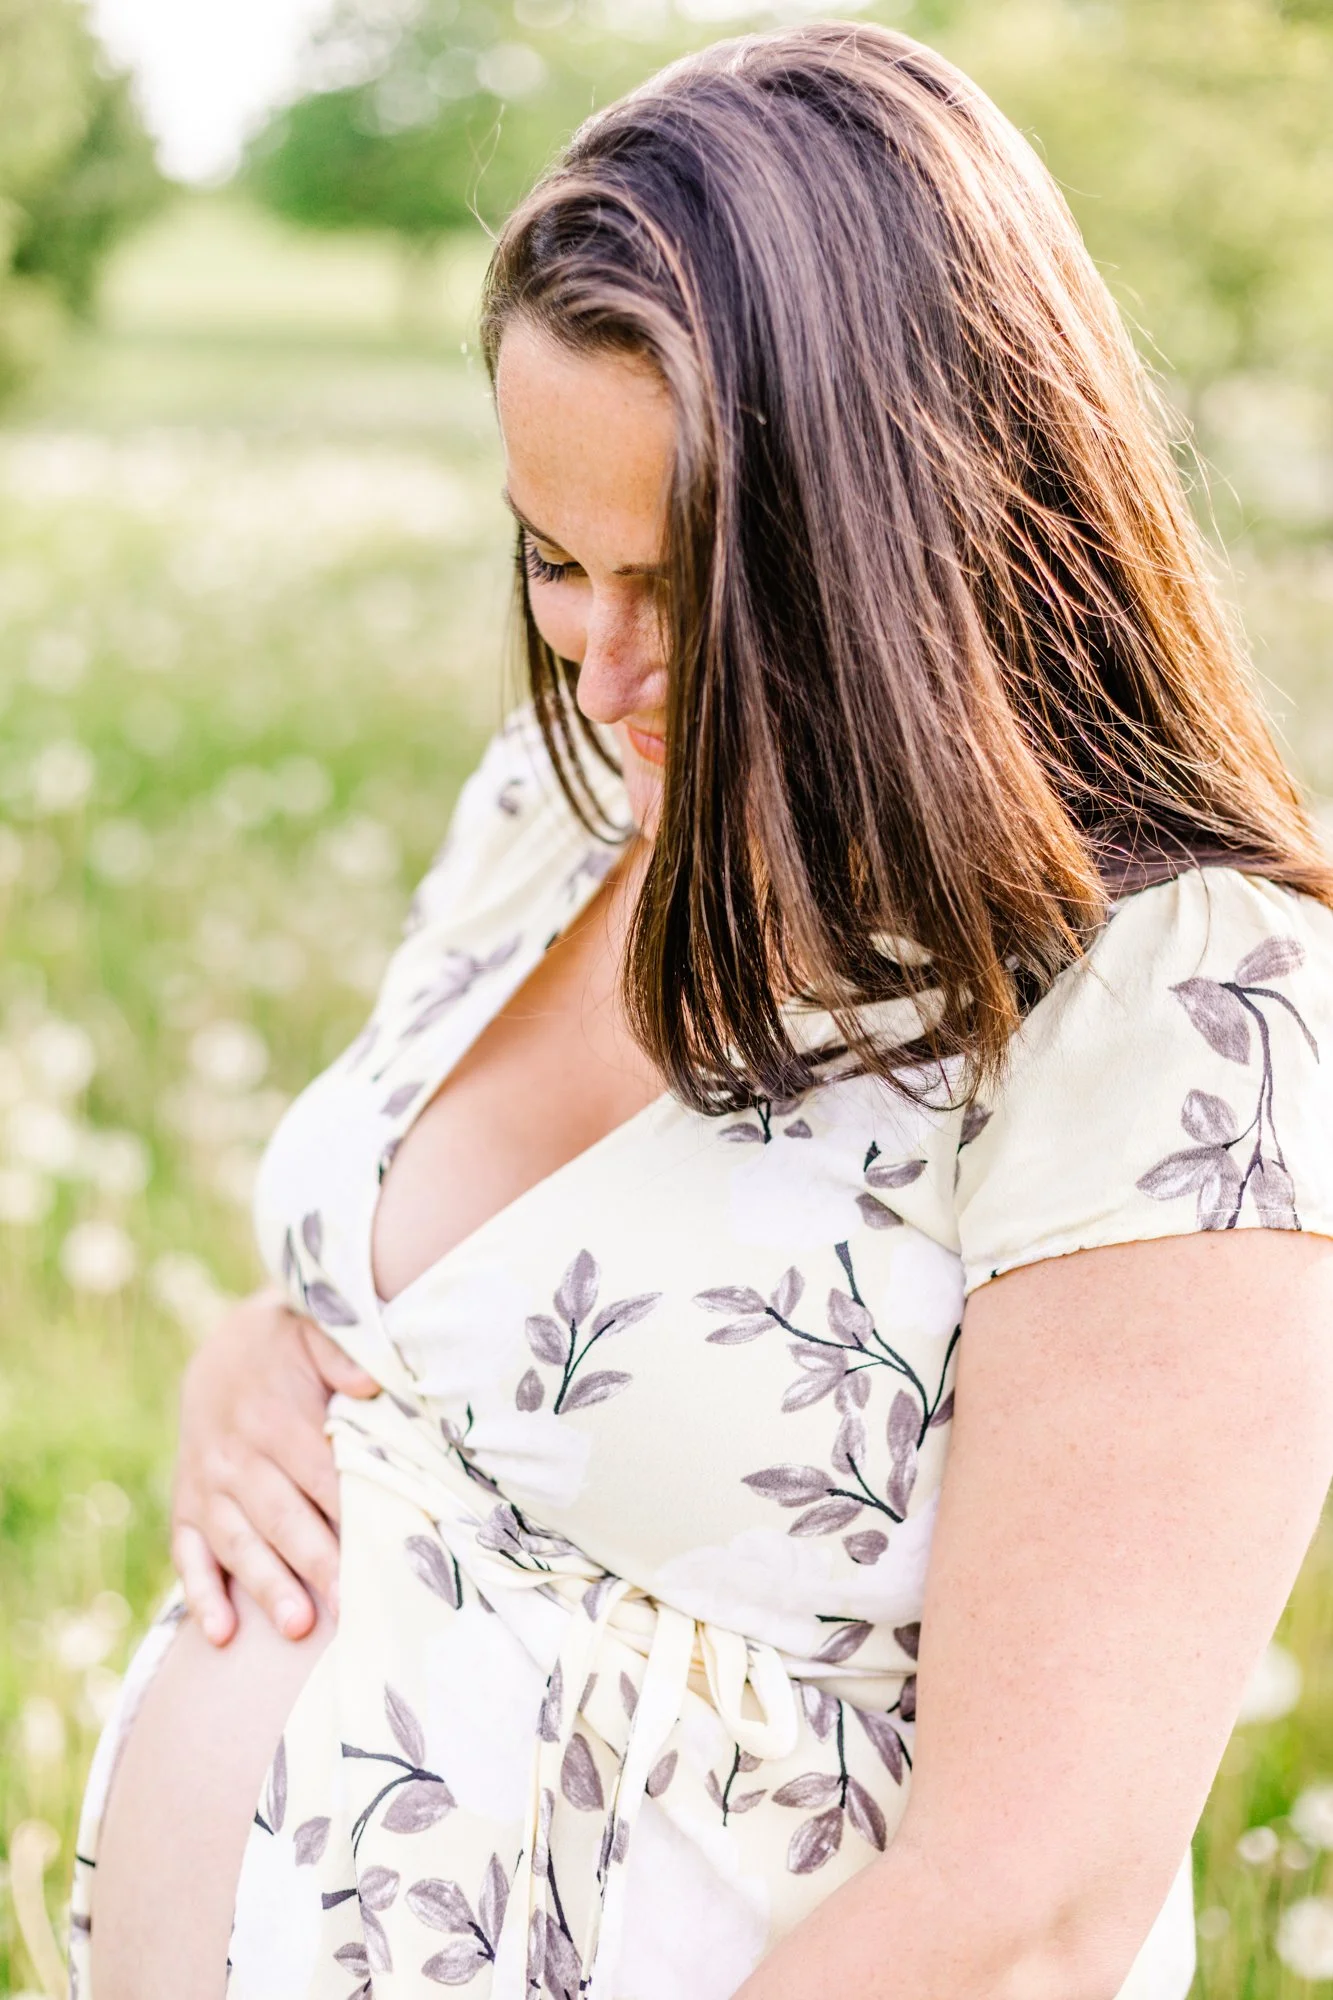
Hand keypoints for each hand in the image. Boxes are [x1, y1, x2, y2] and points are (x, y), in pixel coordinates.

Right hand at [171, 1285, 378, 1644]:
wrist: (222, 1348)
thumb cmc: (287, 1348)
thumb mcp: (312, 1331)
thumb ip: (341, 1355)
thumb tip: (371, 1382)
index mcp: (274, 1419)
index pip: (320, 1474)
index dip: (349, 1511)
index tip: (380, 1547)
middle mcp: (234, 1458)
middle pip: (281, 1517)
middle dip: (315, 1562)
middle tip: (348, 1603)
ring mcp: (206, 1487)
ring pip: (238, 1545)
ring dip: (266, 1586)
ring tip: (298, 1626)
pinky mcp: (187, 1508)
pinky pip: (189, 1557)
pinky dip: (202, 1596)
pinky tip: (222, 1635)